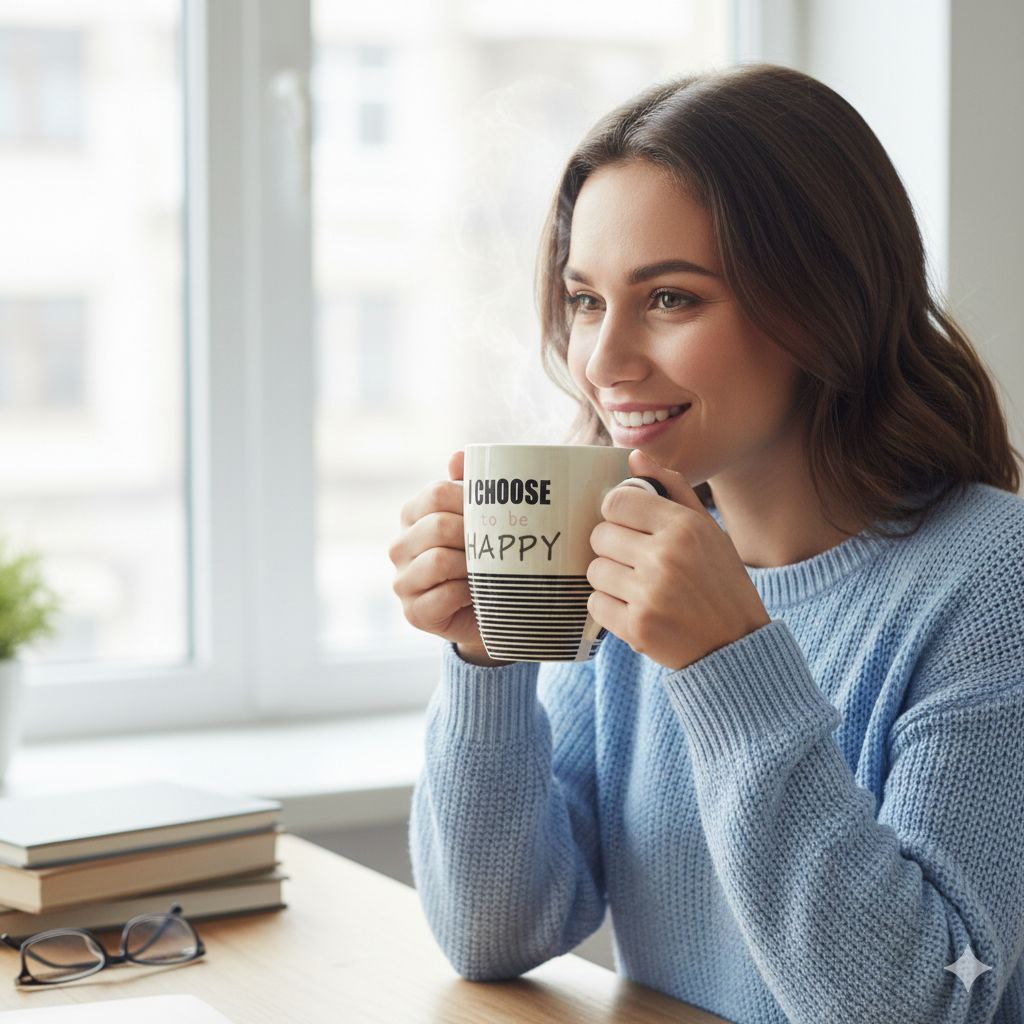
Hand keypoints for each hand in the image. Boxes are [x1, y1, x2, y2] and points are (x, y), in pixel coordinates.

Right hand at [388, 451, 507, 666]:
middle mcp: (399, 546)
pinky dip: (467, 593)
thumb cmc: (486, 557)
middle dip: (474, 535)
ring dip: (472, 566)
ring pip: (438, 560)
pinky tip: (478, 594)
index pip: (436, 493)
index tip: (499, 511)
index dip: (471, 500)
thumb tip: (459, 456)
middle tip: (499, 544)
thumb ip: (471, 486)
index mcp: (413, 514)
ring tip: (490, 570)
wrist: (492, 609)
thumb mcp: (482, 519)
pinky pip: (444, 595)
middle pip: (438, 526)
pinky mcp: (413, 612)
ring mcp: (402, 580)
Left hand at [586, 449, 770, 670]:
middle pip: (599, 536)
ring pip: (595, 570)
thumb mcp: (708, 530)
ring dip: (610, 578)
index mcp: (683, 528)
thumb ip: (672, 489)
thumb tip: (633, 457)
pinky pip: (595, 604)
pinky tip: (635, 609)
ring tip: (637, 587)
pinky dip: (609, 607)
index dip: (618, 513)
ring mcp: (649, 595)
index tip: (629, 526)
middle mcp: (665, 558)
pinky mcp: (636, 628)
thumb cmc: (720, 582)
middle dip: (612, 547)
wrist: (736, 646)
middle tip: (636, 561)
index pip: (617, 502)